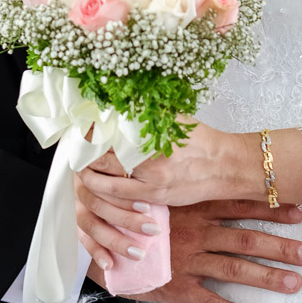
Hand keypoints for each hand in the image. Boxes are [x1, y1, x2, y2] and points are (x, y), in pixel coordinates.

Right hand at [77, 176, 301, 302]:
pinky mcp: (175, 286)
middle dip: (281, 246)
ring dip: (266, 277)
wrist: (99, 239)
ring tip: (296, 283)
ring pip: (234, 269)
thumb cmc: (132, 214)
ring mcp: (187, 260)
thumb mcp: (159, 192)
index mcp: (193, 208)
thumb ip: (184, 185)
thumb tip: (209, 168)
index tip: (299, 211)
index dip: (270, 208)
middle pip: (246, 239)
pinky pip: (207, 302)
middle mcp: (195, 232)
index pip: (239, 205)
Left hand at [78, 124, 250, 210]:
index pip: (107, 137)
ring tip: (82, 165)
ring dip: (90, 176)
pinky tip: (99, 183)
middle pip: (101, 162)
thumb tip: (119, 103)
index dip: (88, 134)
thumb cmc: (201, 141)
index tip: (79, 127)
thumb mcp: (173, 119)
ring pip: (105, 186)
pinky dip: (106, 192)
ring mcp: (150, 186)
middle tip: (75, 146)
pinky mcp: (154, 199)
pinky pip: (121, 200)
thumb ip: (145, 113)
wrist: (226, 167)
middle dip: (84, 155)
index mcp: (151, 141)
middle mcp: (148, 166)